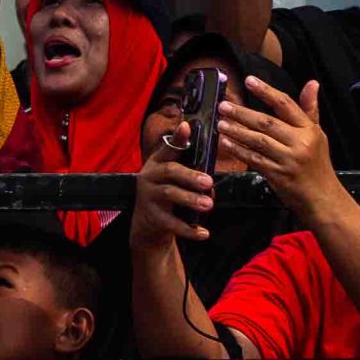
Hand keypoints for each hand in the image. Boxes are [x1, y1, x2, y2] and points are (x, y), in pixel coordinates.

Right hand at [131, 122, 215, 247]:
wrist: (147, 225)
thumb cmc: (167, 195)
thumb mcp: (172, 179)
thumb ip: (190, 172)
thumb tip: (211, 183)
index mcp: (158, 163)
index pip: (168, 147)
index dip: (178, 137)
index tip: (186, 126)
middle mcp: (150, 176)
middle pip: (170, 171)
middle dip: (190, 176)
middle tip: (209, 182)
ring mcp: (149, 196)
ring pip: (170, 194)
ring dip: (191, 199)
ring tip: (209, 205)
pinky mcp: (153, 217)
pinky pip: (172, 223)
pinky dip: (189, 229)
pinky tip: (204, 233)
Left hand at [217, 79, 335, 215]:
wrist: (322, 197)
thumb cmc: (317, 164)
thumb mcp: (318, 135)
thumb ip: (310, 109)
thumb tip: (312, 83)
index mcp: (309, 130)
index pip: (286, 105)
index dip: (266, 91)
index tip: (249, 80)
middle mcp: (300, 142)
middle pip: (267, 122)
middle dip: (243, 113)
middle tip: (224, 106)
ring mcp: (288, 160)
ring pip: (258, 141)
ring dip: (237, 131)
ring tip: (221, 123)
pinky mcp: (278, 175)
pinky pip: (254, 160)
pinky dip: (239, 151)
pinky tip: (226, 143)